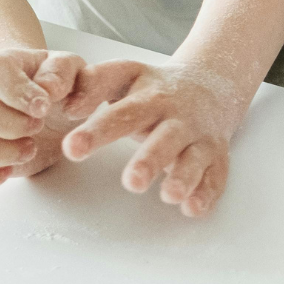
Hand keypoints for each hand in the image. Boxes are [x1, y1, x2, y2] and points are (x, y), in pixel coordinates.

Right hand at [0, 47, 85, 193]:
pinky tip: (9, 171)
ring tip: (31, 148)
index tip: (44, 108)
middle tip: (40, 126)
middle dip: (11, 124)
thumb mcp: (73, 68)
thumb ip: (64, 72)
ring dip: (1, 152)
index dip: (17, 92)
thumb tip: (49, 90)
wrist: (53, 107)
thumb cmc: (60, 84)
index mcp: (4, 65)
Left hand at [61, 60, 244, 216]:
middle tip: (132, 182)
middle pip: (165, 137)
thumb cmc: (157, 90)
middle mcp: (177, 117)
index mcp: (151, 97)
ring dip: (184, 177)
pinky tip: (193, 208)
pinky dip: (207, 194)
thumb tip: (67, 106)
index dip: (98, 130)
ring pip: (194, 158)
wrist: (213, 85)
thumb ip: (94, 84)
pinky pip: (216, 177)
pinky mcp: (216, 157)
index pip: (123, 112)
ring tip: (169, 195)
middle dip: (150, 160)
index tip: (71, 148)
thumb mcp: (127, 76)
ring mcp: (200, 137)